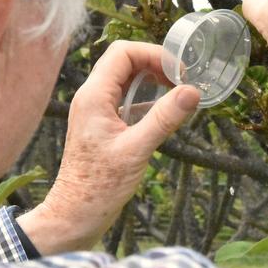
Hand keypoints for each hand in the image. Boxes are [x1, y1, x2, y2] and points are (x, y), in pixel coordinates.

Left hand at [18, 41, 199, 253]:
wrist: (75, 214)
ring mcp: (96, 110)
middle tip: (182, 80)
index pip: (123, 53)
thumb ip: (164, 118)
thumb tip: (192, 91)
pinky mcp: (103, 124)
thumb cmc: (99, 186)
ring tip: (178, 92)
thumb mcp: (137, 150)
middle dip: (155, 64)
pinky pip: (126, 99)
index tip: (179, 71)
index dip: (153, 54)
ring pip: (126, 79)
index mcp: (94, 96)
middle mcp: (92, 96)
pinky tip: (165, 112)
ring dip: (152, 80)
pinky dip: (147, 99)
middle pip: (124, 61)